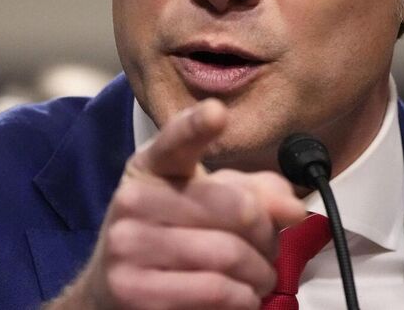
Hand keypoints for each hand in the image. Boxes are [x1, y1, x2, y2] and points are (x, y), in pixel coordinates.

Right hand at [46, 99, 306, 309]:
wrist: (111, 289)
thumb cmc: (170, 237)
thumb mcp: (206, 201)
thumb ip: (254, 193)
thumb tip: (292, 207)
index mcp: (153, 165)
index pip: (176, 141)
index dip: (197, 126)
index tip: (217, 113)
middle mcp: (133, 198)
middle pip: (235, 207)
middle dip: (267, 234)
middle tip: (269, 249)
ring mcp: (127, 244)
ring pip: (228, 254)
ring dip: (261, 273)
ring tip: (260, 278)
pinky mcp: (133, 289)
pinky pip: (213, 291)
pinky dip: (243, 299)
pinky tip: (241, 296)